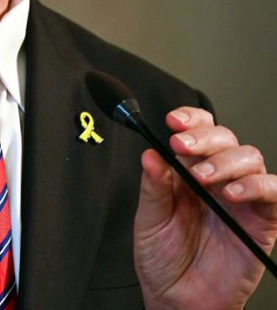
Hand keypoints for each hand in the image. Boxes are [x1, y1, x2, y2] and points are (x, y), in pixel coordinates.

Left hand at [134, 107, 276, 309]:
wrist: (179, 301)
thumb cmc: (163, 260)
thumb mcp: (148, 220)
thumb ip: (153, 187)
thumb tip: (149, 153)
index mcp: (187, 173)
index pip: (198, 133)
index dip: (191, 120)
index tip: (173, 122)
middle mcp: (217, 181)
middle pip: (225, 139)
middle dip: (205, 137)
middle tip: (183, 147)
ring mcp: (241, 200)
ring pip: (250, 159)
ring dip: (226, 161)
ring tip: (203, 178)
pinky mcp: (262, 223)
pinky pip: (274, 194)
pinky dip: (258, 187)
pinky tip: (233, 194)